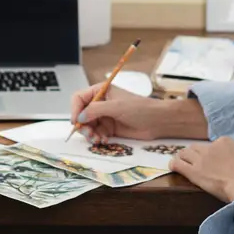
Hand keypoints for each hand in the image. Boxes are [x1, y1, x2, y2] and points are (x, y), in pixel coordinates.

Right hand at [70, 83, 207, 141]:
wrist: (158, 121)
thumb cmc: (140, 108)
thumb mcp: (116, 106)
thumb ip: (96, 110)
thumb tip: (79, 118)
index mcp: (100, 91)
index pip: (79, 98)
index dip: (74, 109)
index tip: (76, 122)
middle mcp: (100, 103)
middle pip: (81, 114)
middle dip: (82, 126)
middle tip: (89, 135)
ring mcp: (104, 117)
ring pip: (87, 126)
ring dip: (89, 134)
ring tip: (97, 140)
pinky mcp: (109, 129)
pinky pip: (96, 134)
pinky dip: (97, 139)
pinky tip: (104, 141)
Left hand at [169, 137, 233, 203]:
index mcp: (225, 141)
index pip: (213, 144)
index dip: (212, 153)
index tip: (213, 161)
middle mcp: (211, 147)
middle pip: (197, 147)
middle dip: (195, 154)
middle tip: (195, 162)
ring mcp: (201, 159)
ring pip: (185, 153)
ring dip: (183, 157)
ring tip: (182, 163)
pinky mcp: (194, 172)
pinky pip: (178, 164)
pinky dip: (174, 164)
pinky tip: (172, 167)